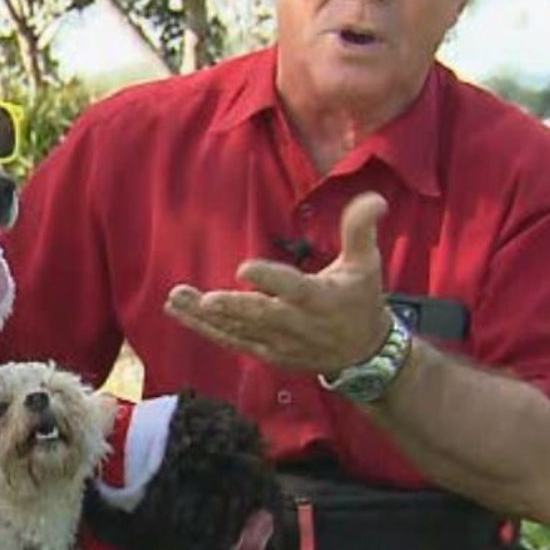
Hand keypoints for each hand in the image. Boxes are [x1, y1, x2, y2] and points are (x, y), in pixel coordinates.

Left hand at [164, 192, 393, 372]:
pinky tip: (177, 312)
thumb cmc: (359, 299)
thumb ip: (360, 230)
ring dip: (204, 316)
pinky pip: (230, 340)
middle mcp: (296, 323)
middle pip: (260, 315)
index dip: (270, 279)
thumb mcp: (366, 263)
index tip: (244, 268)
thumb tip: (374, 197)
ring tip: (175, 298)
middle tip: (204, 298)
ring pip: (237, 330)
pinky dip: (204, 328)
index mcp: (319, 298)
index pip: (293, 288)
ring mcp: (277, 342)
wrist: (363, 352)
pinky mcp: (264, 352)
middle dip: (231, 307)